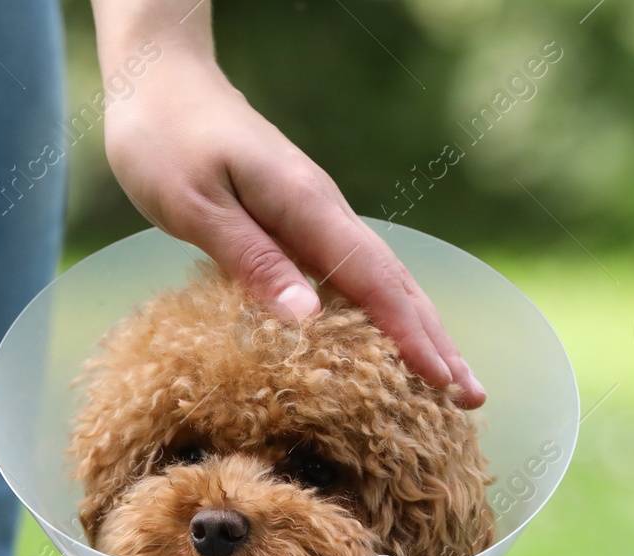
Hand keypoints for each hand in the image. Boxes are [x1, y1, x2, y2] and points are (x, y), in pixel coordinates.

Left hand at [91, 11, 483, 406]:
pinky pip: (353, 272)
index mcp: (305, 207)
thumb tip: (308, 319)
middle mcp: (323, 210)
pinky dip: (383, 309)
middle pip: (395, 283)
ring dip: (418, 328)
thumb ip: (251, 259)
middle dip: (436, 341)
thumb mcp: (196, 206)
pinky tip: (388, 336)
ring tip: (448, 379)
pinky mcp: (298, 216)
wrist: (161, 79)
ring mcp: (315, 212)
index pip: (374, 282)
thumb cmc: (164, 140)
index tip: (442, 383)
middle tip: (472, 399)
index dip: (410, 337)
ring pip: (381, 277)